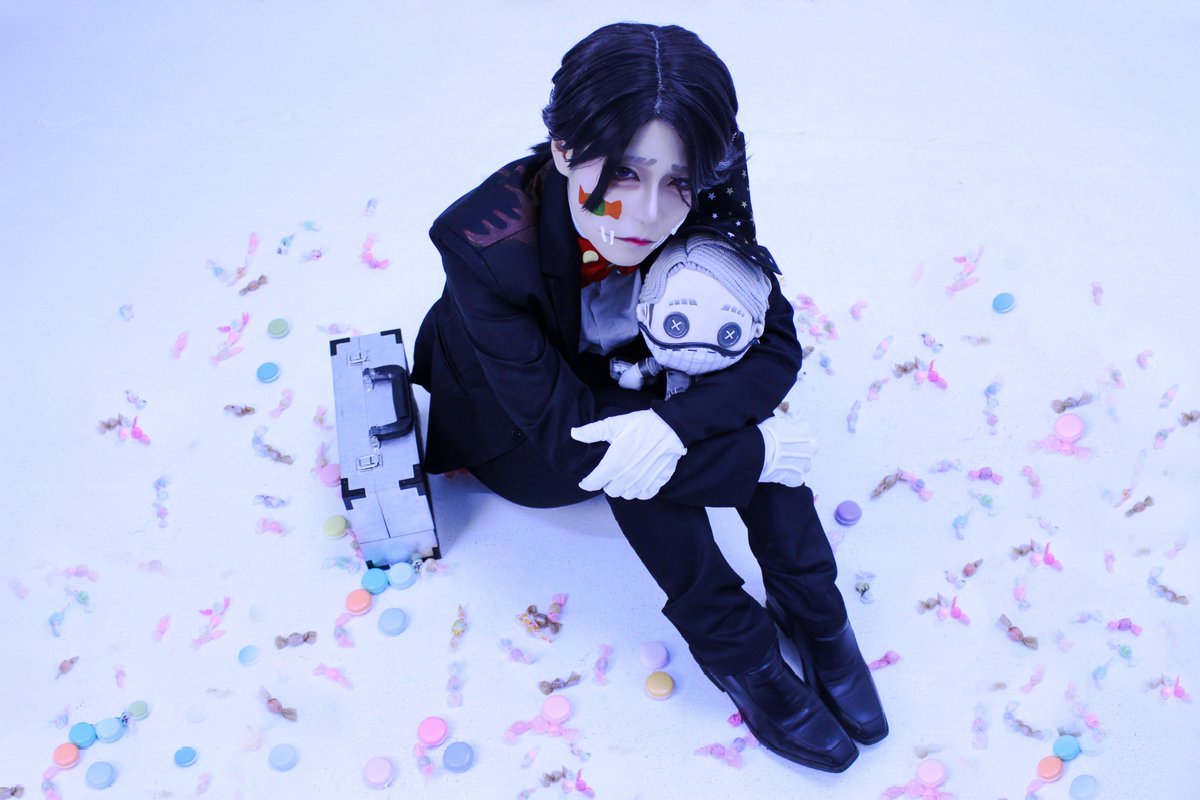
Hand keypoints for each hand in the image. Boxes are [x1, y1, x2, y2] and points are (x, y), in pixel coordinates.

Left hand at [571, 410, 686, 499]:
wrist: (671, 428)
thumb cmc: (641, 425)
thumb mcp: (614, 424)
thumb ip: (592, 432)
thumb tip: (574, 433)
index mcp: (613, 464)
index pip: (593, 483)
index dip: (586, 483)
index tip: (585, 481)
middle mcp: (626, 477)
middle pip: (610, 491)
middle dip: (607, 483)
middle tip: (610, 473)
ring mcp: (642, 482)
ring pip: (626, 495)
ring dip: (623, 488)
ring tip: (624, 476)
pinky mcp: (656, 483)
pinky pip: (643, 495)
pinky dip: (639, 490)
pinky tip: (638, 480)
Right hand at [758, 413, 817, 485]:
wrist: (758, 452)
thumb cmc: (767, 434)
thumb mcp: (779, 420)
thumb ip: (792, 417)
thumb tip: (798, 413)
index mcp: (807, 432)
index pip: (804, 430)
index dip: (793, 433)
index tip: (783, 434)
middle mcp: (810, 448)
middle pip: (807, 449)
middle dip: (797, 449)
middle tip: (782, 448)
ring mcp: (804, 465)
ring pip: (803, 464)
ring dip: (794, 462)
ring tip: (779, 460)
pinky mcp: (796, 478)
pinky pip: (795, 479)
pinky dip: (789, 476)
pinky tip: (779, 471)